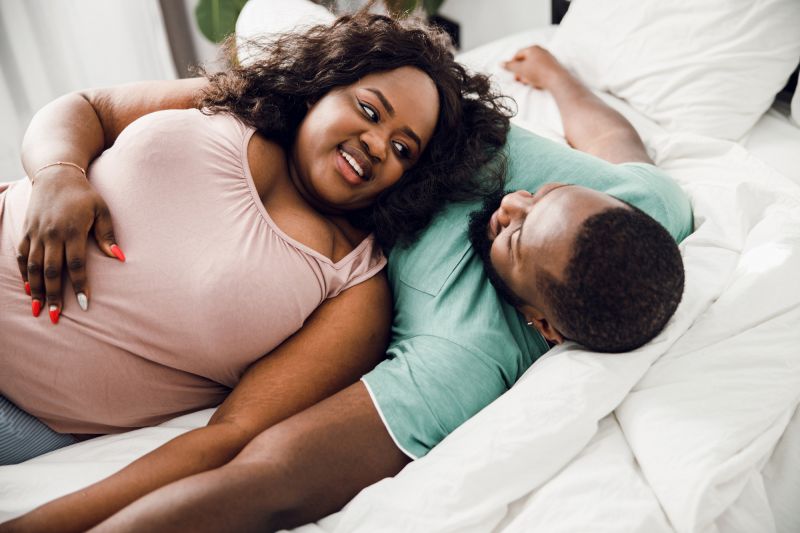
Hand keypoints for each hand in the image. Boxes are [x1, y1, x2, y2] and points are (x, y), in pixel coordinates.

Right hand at [16, 166, 122, 322]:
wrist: (56, 174)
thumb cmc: (85, 195)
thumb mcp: (102, 210)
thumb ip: (108, 235)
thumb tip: (120, 258)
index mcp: (73, 230)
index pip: (76, 264)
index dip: (80, 285)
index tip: (84, 304)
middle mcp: (51, 233)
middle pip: (52, 270)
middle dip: (54, 295)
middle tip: (56, 317)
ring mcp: (36, 233)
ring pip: (34, 266)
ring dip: (36, 289)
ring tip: (38, 309)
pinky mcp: (26, 231)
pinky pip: (24, 256)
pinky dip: (25, 273)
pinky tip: (29, 288)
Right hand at [502, 45, 564, 89]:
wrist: (557, 79)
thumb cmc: (538, 72)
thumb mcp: (520, 69)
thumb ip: (510, 66)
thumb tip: (500, 63)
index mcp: (533, 48)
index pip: (518, 54)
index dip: (512, 63)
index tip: (510, 72)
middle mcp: (541, 51)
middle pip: (526, 60)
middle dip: (520, 70)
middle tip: (517, 79)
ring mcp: (548, 58)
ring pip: (533, 66)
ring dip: (527, 74)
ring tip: (525, 82)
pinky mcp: (553, 66)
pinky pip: (540, 69)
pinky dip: (535, 75)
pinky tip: (534, 83)